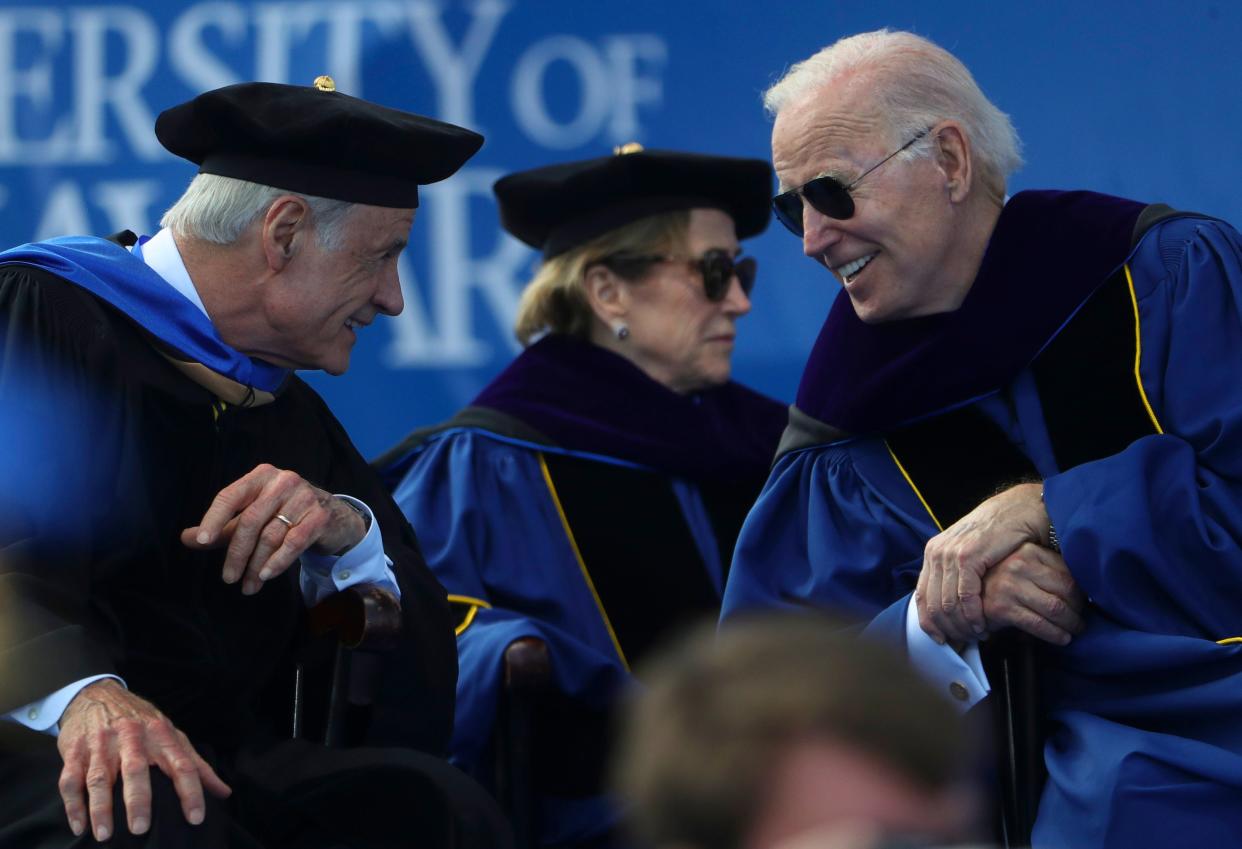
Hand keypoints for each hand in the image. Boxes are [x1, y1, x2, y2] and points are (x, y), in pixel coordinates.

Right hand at [56, 679, 230, 841]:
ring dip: (101, 808)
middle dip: (138, 800)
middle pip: (136, 769)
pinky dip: (73, 805)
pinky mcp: (75, 751)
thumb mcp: (172, 734)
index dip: (191, 791)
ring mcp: (101, 744)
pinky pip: (70, 780)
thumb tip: (224, 792)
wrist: (96, 694)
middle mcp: (131, 737)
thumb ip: (196, 764)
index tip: (196, 817)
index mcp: (161, 734)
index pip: (181, 764)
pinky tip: (79, 826)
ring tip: (104, 835)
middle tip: (141, 828)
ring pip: (100, 777)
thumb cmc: (141, 721)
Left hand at [181, 464, 366, 594]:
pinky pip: (294, 542)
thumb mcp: (252, 517)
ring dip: (256, 565)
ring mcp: (303, 497)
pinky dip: (278, 561)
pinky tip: (266, 575)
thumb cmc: (285, 515)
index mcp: (260, 476)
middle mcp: (282, 481)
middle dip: (237, 553)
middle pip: (250, 520)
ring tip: (248, 586)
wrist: (333, 517)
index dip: (214, 519)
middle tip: (228, 578)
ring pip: (271, 535)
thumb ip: (222, 528)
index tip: (202, 542)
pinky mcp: (319, 516)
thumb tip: (186, 538)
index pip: (230, 496)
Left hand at [916, 482, 1048, 643]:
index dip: (929, 623)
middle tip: (964, 642)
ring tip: (976, 635)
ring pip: (947, 603)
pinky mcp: (968, 556)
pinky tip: (983, 623)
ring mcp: (950, 554)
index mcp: (933, 553)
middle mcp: (936, 553)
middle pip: (932, 604)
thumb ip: (956, 574)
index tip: (942, 640)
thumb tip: (949, 606)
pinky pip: (965, 595)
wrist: (1017, 510)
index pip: (921, 596)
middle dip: (947, 629)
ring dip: (962, 625)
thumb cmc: (998, 535)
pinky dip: (973, 614)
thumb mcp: (969, 553)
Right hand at [981, 542, 1086, 644]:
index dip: (1081, 594)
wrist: (962, 595)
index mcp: (1028, 551)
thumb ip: (1044, 569)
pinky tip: (1061, 638)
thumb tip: (1081, 587)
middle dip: (1078, 611)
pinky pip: (1039, 624)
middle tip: (1081, 622)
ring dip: (1070, 625)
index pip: (1067, 573)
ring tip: (1074, 631)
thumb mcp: (1021, 565)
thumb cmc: (996, 582)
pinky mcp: (1002, 606)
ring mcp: (1009, 585)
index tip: (1083, 605)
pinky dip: (1055, 634)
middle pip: (1065, 591)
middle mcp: (1018, 564)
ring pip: (1055, 608)